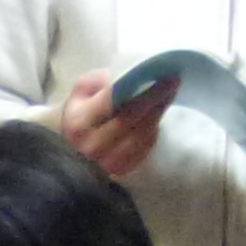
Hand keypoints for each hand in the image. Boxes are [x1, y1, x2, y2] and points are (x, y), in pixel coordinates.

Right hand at [54, 68, 165, 182]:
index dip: (137, 88)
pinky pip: (143, 149)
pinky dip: (153, 131)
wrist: (73, 150)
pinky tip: (158, 116)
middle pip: (129, 118)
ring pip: (140, 135)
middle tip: (173, 82)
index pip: (112, 101)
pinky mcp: (119, 170)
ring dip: (158, 114)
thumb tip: (127, 76)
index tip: (161, 75)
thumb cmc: (80, 115)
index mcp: (78, 121)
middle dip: (154, 98)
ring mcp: (105, 161)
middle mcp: (92, 143)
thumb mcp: (82, 92)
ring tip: (169, 96)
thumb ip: (99, 81)